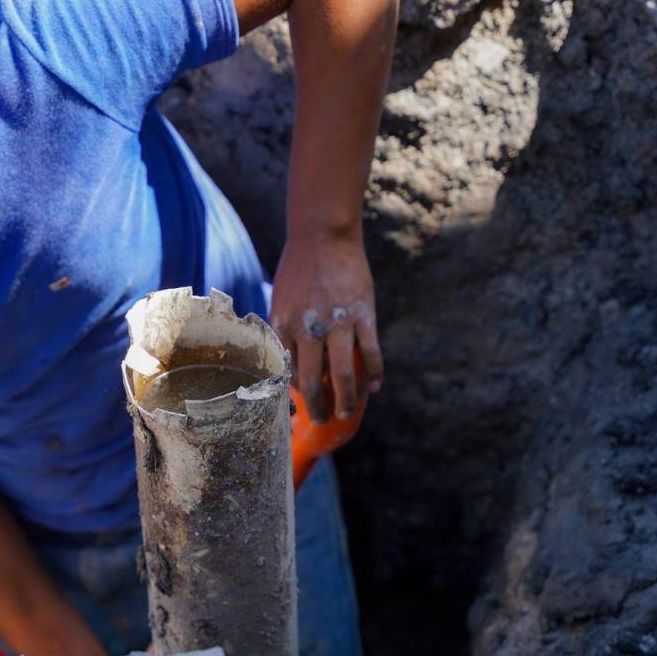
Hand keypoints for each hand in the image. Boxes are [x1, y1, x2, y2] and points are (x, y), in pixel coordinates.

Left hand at [270, 234, 383, 423]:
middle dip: (317, 407)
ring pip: (342, 376)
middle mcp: (307, 329)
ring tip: (347, 412)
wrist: (323, 234)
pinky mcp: (363, 315)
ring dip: (346, 400)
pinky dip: (373, 374)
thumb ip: (286, 331)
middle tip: (322, 420)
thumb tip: (293, 364)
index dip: (294, 394)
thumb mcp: (282, 301)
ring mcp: (336, 323)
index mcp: (282, 327)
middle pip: (311, 382)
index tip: (300, 405)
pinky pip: (370, 353)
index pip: (286, 373)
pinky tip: (374, 388)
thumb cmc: (299, 269)